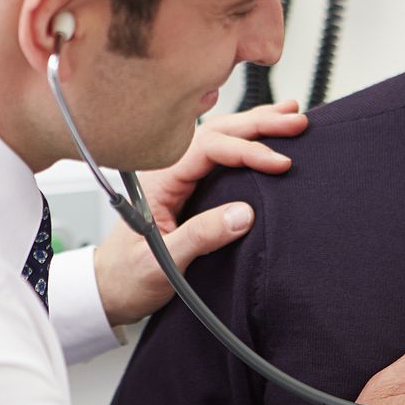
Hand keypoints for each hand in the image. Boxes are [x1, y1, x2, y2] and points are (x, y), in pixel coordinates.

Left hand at [94, 100, 307, 325]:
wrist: (108, 290)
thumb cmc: (127, 277)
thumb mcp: (160, 264)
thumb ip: (199, 238)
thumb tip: (242, 215)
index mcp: (159, 180)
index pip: (208, 149)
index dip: (247, 150)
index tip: (279, 162)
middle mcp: (168, 170)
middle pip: (217, 132)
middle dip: (258, 123)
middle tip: (295, 122)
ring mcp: (178, 176)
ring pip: (219, 137)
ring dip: (255, 124)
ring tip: (290, 114)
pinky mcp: (188, 186)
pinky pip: (219, 153)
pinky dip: (246, 139)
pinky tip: (264, 135)